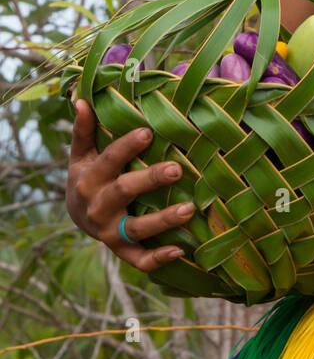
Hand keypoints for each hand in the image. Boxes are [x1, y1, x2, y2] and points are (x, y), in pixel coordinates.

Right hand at [66, 98, 193, 273]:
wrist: (77, 217)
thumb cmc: (88, 176)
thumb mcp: (82, 154)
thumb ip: (84, 130)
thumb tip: (82, 99)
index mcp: (89, 179)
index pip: (109, 160)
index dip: (127, 146)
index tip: (148, 131)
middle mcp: (98, 207)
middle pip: (124, 191)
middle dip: (151, 179)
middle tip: (177, 168)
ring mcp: (110, 231)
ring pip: (137, 228)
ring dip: (164, 220)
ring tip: (190, 209)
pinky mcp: (121, 249)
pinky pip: (138, 259)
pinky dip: (157, 259)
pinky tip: (180, 251)